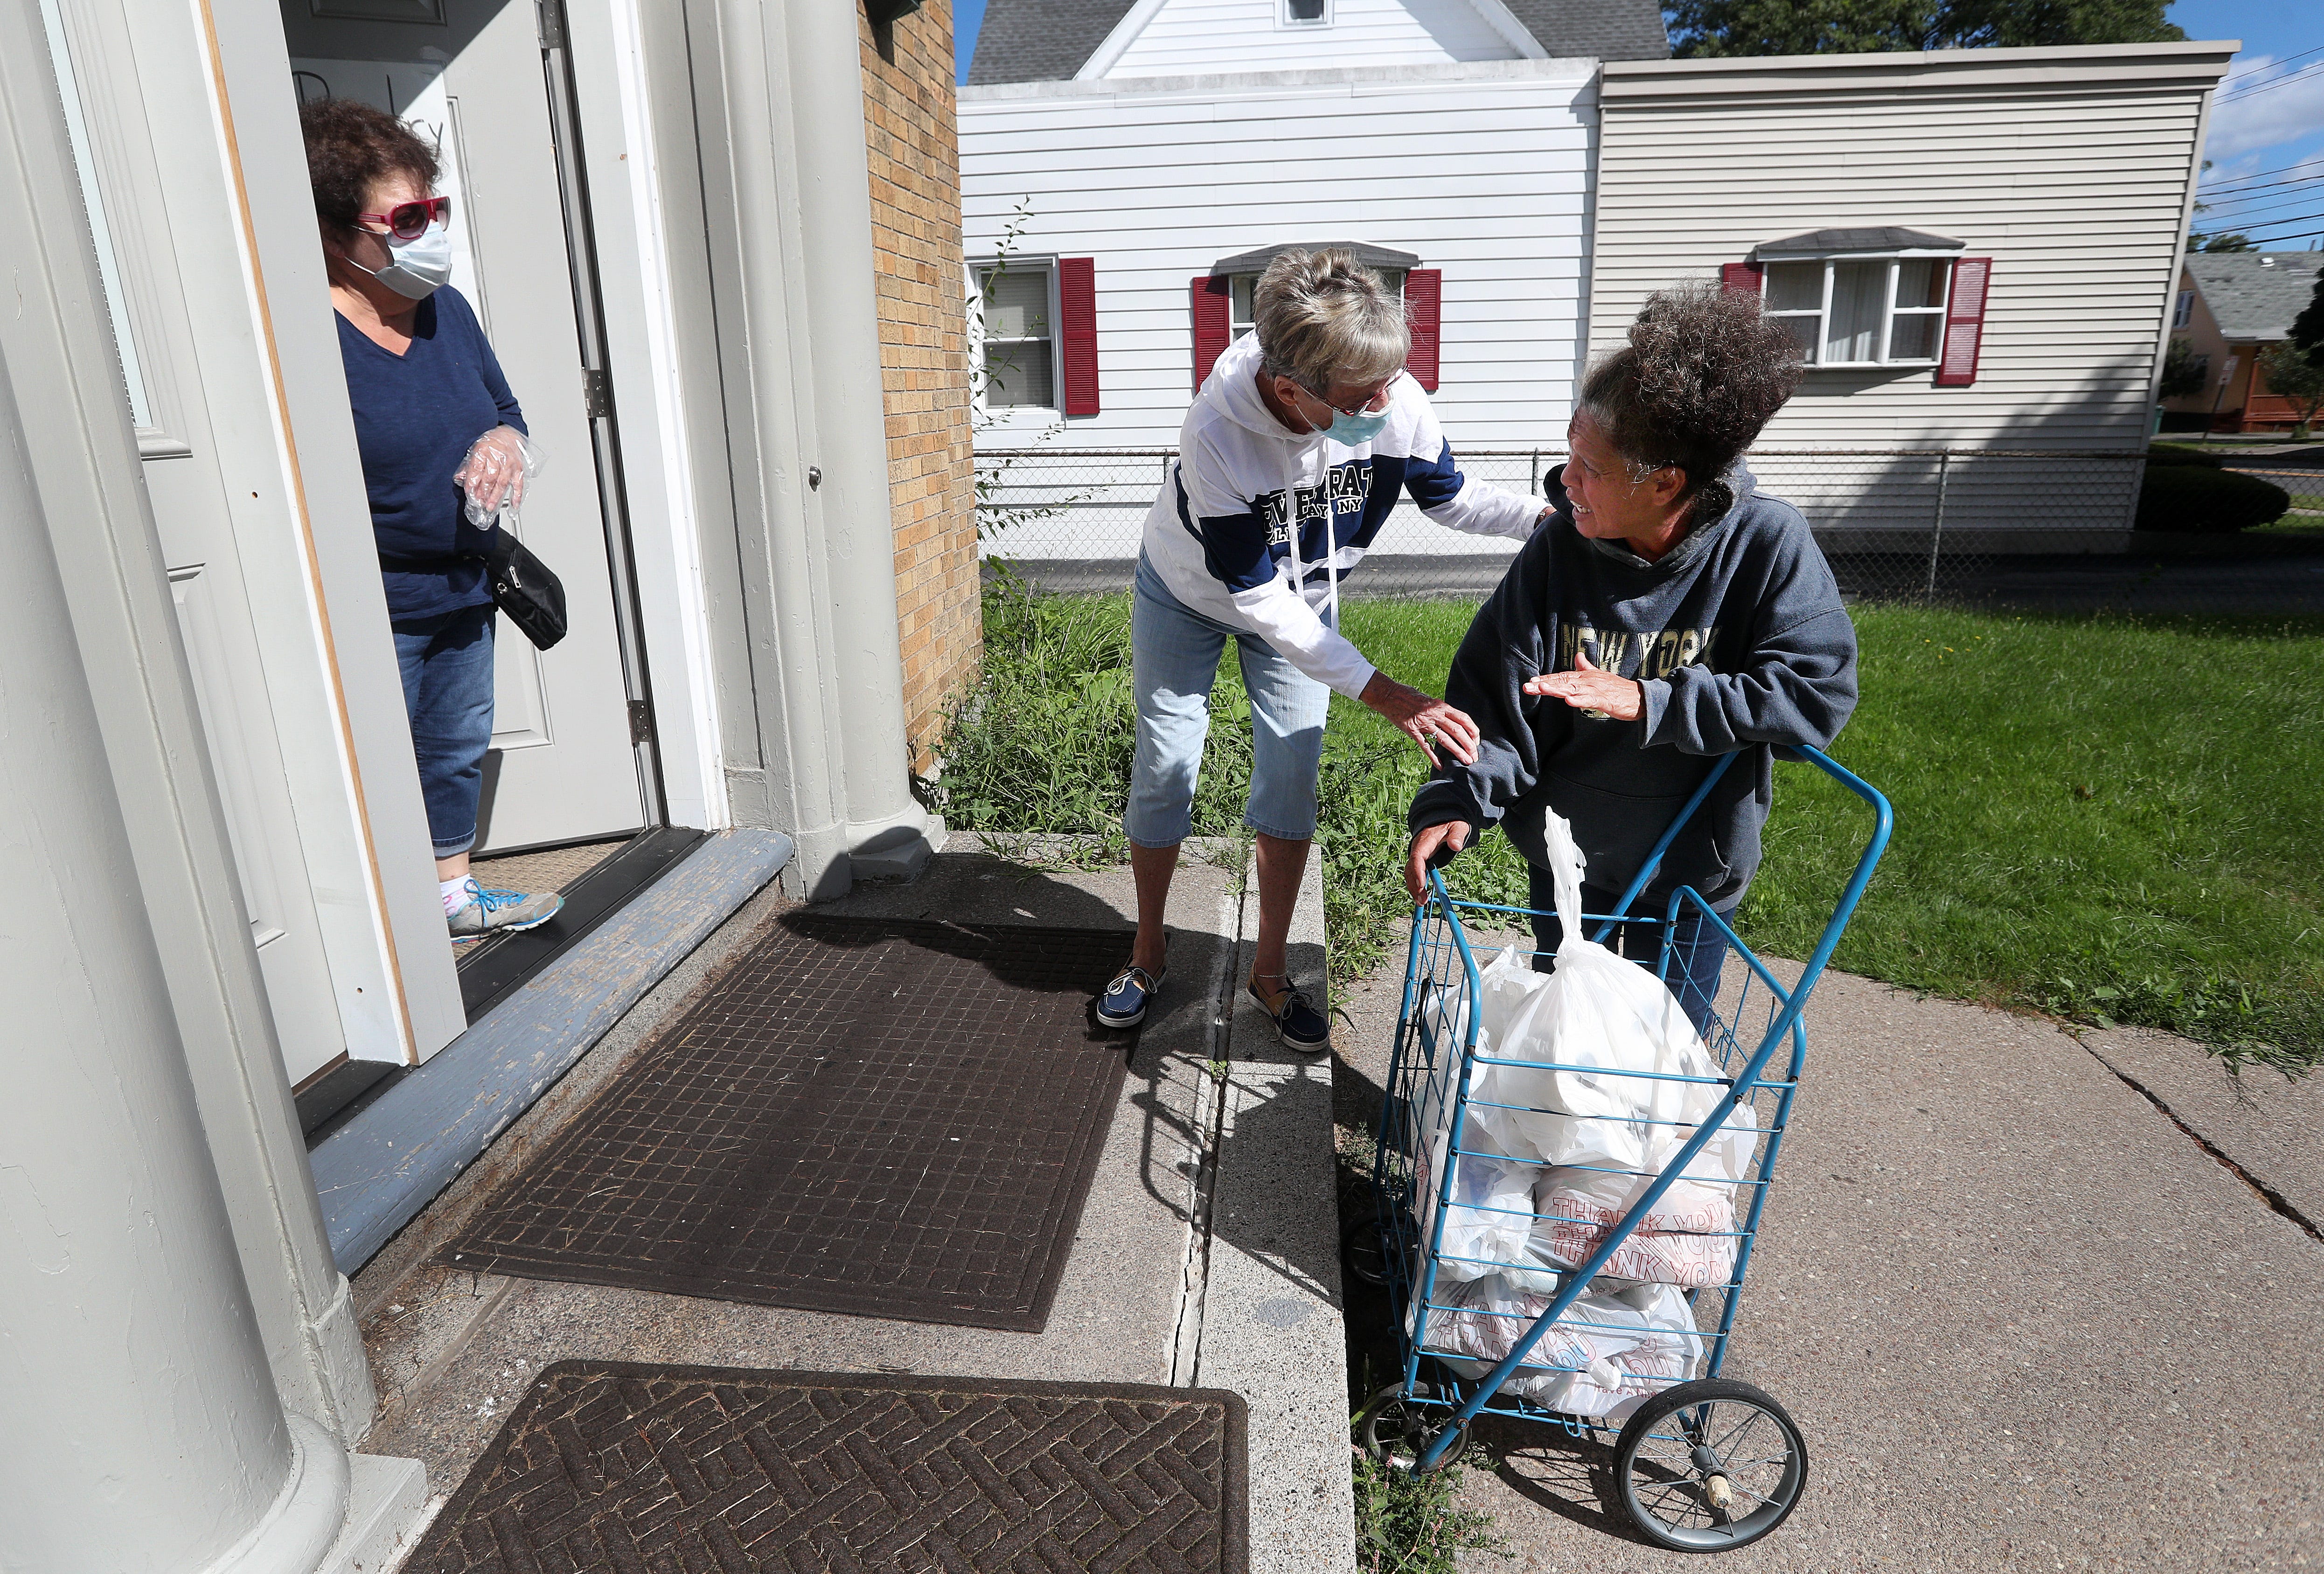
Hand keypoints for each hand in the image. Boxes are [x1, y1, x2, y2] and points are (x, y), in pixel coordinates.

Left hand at [455, 425, 529, 516]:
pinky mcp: (519, 469)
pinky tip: (514, 505)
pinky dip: (517, 495)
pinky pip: (519, 484)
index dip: (472, 482)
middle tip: (478, 502)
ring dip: (496, 496)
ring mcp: (510, 464)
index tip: (469, 492)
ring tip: (489, 506)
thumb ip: (469, 466)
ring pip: (502, 482)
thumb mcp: (475, 450)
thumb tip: (460, 478)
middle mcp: (498, 456)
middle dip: (483, 492)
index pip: (476, 468)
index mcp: (483, 450)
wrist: (508, 435)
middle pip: (489, 477)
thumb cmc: (491, 444)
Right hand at [1361, 671, 1478, 765]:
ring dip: (1457, 751)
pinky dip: (1434, 757)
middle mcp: (1433, 713)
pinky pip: (1425, 746)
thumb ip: (1440, 710)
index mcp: (1440, 705)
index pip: (1462, 718)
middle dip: (1468, 744)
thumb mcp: (1428, 699)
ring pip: (1444, 739)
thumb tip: (1452, 720)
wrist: (1388, 694)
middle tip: (1474, 756)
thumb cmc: (1408, 695)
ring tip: (1466, 761)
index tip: (1477, 740)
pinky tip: (1441, 766)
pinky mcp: (1412, 731)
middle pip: (1457, 730)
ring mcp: (1422, 723)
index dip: (1472, 730)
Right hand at [1405, 822, 1468, 901]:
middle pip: (1410, 868)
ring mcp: (1416, 855)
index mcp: (1425, 841)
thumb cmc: (1450, 824)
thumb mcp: (1457, 827)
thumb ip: (1457, 836)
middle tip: (1422, 900)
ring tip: (1421, 902)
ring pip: (1409, 873)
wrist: (1442, 819)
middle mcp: (1417, 849)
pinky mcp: (1418, 860)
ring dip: (1413, 888)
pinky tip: (1420, 896)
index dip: (1417, 871)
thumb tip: (1455, 846)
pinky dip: (1415, 885)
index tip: (1422, 884)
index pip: (1417, 857)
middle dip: (1414, 885)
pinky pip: (1413, 873)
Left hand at [1523, 649, 1643, 720]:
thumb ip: (1586, 667)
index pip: (1561, 677)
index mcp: (1585, 677)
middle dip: (1544, 684)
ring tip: (1542, 688)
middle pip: (1563, 682)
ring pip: (1573, 689)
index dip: (1546, 679)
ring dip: (1557, 689)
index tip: (1530, 682)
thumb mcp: (1599, 676)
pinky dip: (1579, 700)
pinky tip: (1569, 701)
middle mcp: (1588, 681)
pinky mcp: (1605, 700)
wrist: (1640, 697)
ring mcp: (1597, 689)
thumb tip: (1577, 655)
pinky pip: (1591, 700)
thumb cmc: (1618, 689)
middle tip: (1527, 687)